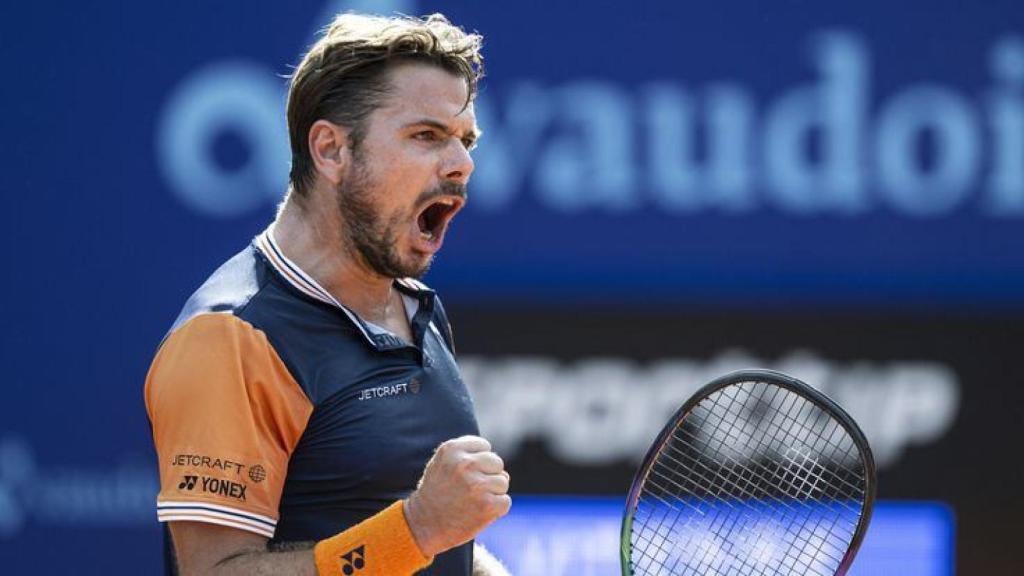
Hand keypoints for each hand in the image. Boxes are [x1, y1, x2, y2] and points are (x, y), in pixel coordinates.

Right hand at [404, 436, 510, 556]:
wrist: (422, 525)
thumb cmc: (436, 493)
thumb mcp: (441, 463)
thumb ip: (465, 454)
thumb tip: (497, 461)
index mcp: (452, 449)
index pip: (484, 446)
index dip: (478, 461)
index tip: (466, 475)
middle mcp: (465, 464)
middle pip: (497, 462)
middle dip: (488, 476)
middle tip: (470, 490)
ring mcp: (477, 485)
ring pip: (503, 482)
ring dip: (493, 493)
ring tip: (473, 501)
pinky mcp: (487, 505)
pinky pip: (505, 501)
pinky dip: (496, 509)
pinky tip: (478, 512)